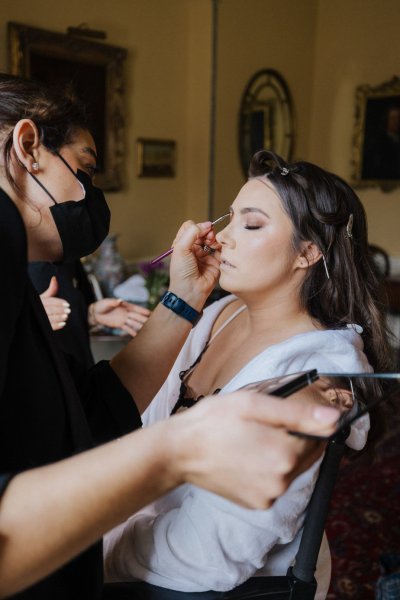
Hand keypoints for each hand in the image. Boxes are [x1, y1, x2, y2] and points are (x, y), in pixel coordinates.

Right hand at [40, 276, 70, 330]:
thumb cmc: (40, 305)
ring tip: (66, 316)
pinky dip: (56, 325)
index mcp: (39, 301)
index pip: (50, 301)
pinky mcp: (40, 326)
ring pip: (49, 318)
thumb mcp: (44, 297)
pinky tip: (63, 324)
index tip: (68, 304)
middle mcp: (37, 309)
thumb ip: (51, 289)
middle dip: (60, 310)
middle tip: (69, 310)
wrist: (30, 317)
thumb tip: (54, 278)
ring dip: (59, 317)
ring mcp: (38, 318)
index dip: (59, 302)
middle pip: (50, 309)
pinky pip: (48, 326)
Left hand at [88, 299, 149, 335]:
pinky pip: (128, 328)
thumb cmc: (100, 305)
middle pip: (137, 316)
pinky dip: (133, 332)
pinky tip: (138, 336)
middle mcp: (126, 312)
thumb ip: (113, 302)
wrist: (95, 313)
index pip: (135, 308)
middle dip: (145, 319)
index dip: (143, 311)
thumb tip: (120, 300)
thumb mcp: (106, 302)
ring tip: (148, 330)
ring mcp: (124, 319)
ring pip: (134, 323)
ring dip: (141, 326)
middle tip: (154, 322)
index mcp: (124, 306)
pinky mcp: (120, 324)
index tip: (150, 313)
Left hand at [168, 221, 220, 308]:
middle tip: (208, 237)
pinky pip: (221, 250)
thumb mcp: (181, 248)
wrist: (190, 290)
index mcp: (183, 245)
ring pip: (213, 239)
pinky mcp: (215, 262)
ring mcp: (205, 255)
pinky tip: (218, 249)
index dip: (197, 227)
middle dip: (207, 232)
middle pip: (203, 232)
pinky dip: (221, 247)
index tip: (201, 230)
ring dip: (214, 239)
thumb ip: (192, 232)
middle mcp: (194, 249)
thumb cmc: (181, 272)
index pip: (191, 228)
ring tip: (213, 243)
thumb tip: (206, 224)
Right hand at [169, 391, 339, 508]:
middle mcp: (282, 481)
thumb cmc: (213, 421)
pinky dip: (267, 470)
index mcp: (285, 454)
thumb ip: (296, 413)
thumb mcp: (253, 404)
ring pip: (291, 469)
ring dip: (280, 454)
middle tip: (260, 426)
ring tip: (250, 440)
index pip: (319, 436)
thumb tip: (333, 419)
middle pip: (306, 455)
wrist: (179, 451)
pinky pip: (275, 483)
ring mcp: (269, 496)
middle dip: (292, 439)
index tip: (280, 416)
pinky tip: (245, 458)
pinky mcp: (257, 504)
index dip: (302, 422)